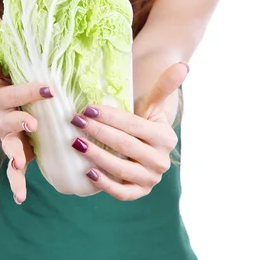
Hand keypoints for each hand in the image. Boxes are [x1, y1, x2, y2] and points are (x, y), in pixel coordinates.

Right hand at [0, 58, 54, 203]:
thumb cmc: (6, 64)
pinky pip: (15, 168)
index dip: (24, 92)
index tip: (48, 88)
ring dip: (13, 155)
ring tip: (19, 162)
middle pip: (3, 122)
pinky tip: (20, 197)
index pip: (5, 95)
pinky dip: (16, 182)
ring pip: (7, 146)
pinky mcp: (19, 148)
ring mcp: (8, 135)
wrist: (1, 74)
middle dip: (17, 122)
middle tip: (34, 122)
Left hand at [70, 62, 188, 200]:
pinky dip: (105, 184)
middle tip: (75, 121)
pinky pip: (122, 192)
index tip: (87, 108)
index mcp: (165, 137)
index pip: (133, 125)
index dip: (109, 117)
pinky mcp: (140, 192)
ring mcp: (151, 179)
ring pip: (121, 169)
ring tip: (76, 142)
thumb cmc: (144, 119)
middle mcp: (161, 161)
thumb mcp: (152, 103)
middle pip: (125, 145)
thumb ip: (164, 86)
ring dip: (97, 156)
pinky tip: (87, 171)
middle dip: (98, 132)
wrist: (146, 145)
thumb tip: (183, 66)